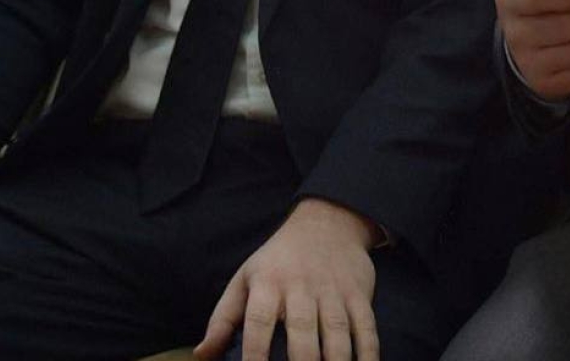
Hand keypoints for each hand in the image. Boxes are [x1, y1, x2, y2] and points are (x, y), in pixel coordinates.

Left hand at [195, 198, 378, 360]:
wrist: (326, 222)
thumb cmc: (278, 260)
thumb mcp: (246, 278)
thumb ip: (224, 318)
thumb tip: (201, 356)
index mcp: (268, 283)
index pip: (258, 322)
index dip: (255, 355)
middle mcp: (300, 286)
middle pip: (301, 332)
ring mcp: (332, 291)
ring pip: (336, 333)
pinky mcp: (358, 294)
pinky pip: (366, 328)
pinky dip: (368, 355)